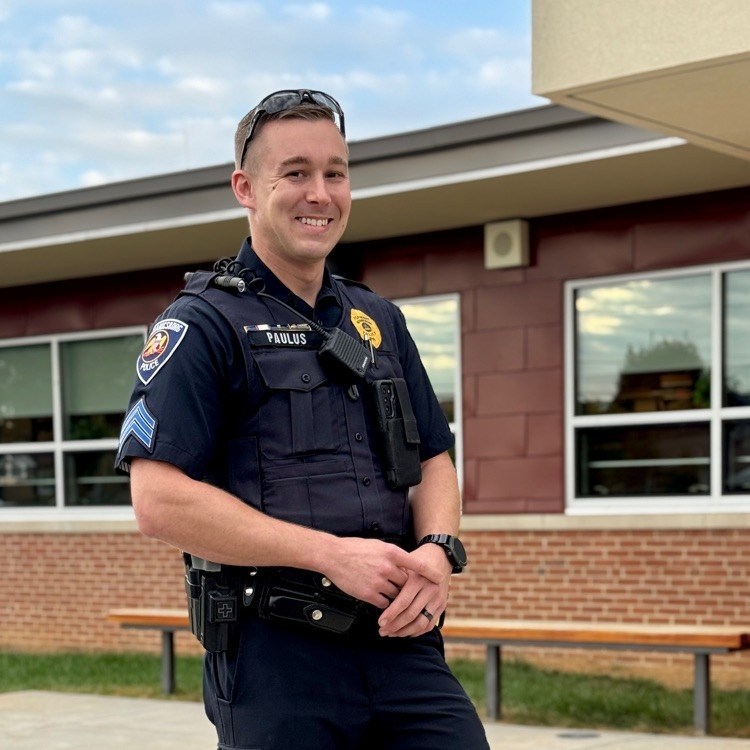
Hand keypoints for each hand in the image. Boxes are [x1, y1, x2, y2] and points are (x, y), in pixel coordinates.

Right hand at [322, 537, 442, 608]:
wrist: (334, 556)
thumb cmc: (354, 548)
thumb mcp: (378, 546)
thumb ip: (392, 556)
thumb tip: (404, 566)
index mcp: (391, 553)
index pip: (416, 564)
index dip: (429, 572)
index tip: (439, 577)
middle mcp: (387, 567)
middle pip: (406, 582)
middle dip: (407, 586)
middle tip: (408, 589)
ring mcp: (378, 581)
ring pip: (396, 594)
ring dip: (396, 596)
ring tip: (392, 594)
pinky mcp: (368, 594)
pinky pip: (384, 603)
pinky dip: (385, 603)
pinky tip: (381, 599)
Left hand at [377, 543, 451, 637]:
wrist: (440, 557)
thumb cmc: (418, 560)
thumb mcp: (406, 564)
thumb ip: (396, 580)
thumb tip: (379, 598)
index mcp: (419, 579)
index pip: (403, 602)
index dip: (391, 614)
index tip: (380, 622)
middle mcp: (430, 590)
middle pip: (411, 614)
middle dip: (395, 625)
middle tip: (382, 631)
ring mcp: (438, 599)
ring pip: (421, 623)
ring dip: (404, 631)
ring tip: (392, 633)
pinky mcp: (442, 606)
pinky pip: (429, 624)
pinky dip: (417, 632)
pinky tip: (405, 632)